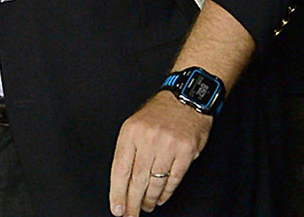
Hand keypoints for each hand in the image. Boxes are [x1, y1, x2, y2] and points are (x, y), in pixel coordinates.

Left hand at [109, 90, 209, 214]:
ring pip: (155, 182)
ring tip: (145, 206)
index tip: (117, 208)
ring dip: (149, 199)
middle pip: (136, 180)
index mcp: (130, 132)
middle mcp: (148, 139)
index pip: (120, 169)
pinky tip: (160, 198)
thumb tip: (121, 183)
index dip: (117, 192)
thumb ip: (128, 151)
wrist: (186, 98)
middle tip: (130, 215)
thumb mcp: (135, 125)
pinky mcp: (186, 152)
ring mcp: (168, 146)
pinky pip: (173, 180)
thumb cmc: (158, 114)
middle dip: (131, 202)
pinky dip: (166, 193)